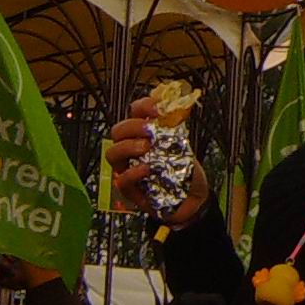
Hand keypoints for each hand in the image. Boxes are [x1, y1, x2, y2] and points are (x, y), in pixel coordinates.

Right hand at [106, 105, 209, 225]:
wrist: (192, 198)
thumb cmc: (186, 171)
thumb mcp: (185, 145)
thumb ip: (176, 129)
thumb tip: (174, 108)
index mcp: (144, 134)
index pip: (135, 111)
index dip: (144, 106)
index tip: (158, 110)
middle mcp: (132, 148)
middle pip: (118, 130)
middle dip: (133, 126)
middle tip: (150, 131)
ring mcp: (128, 168)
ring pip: (112, 152)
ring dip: (128, 146)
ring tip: (147, 148)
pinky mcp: (130, 189)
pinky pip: (122, 179)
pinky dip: (133, 172)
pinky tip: (148, 169)